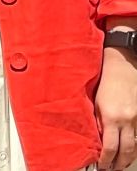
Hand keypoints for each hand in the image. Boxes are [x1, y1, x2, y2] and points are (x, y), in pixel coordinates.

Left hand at [96, 45, 136, 169]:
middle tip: (112, 169)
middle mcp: (126, 120)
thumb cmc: (104, 81)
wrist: (122, 66)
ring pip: (135, 145)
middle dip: (119, 163)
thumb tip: (97, 139)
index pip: (110, 147)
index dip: (106, 160)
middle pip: (126, 150)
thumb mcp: (94, 103)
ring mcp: (136, 118)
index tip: (102, 166)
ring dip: (128, 157)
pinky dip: (133, 144)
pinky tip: (128, 149)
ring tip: (120, 164)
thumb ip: (97, 122)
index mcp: (111, 117)